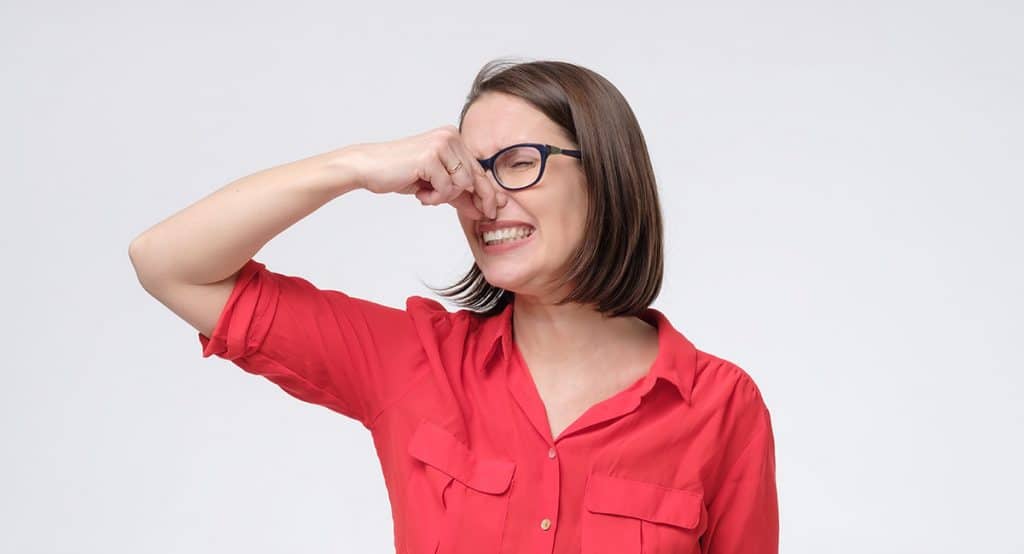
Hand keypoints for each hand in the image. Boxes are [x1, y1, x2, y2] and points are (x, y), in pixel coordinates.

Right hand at [336, 125, 506, 218]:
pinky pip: (447, 187)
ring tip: (427, 195)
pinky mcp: (431, 156)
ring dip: (446, 197)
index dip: (488, 191)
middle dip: (478, 199)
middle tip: (482, 215)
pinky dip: (435, 197)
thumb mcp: (434, 183)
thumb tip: (482, 210)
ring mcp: (441, 144)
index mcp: (452, 138)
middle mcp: (450, 136)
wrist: (368, 167)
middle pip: (476, 175)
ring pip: (463, 183)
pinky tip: (420, 194)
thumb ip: (458, 193)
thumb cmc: (399, 173)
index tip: (495, 209)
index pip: (478, 168)